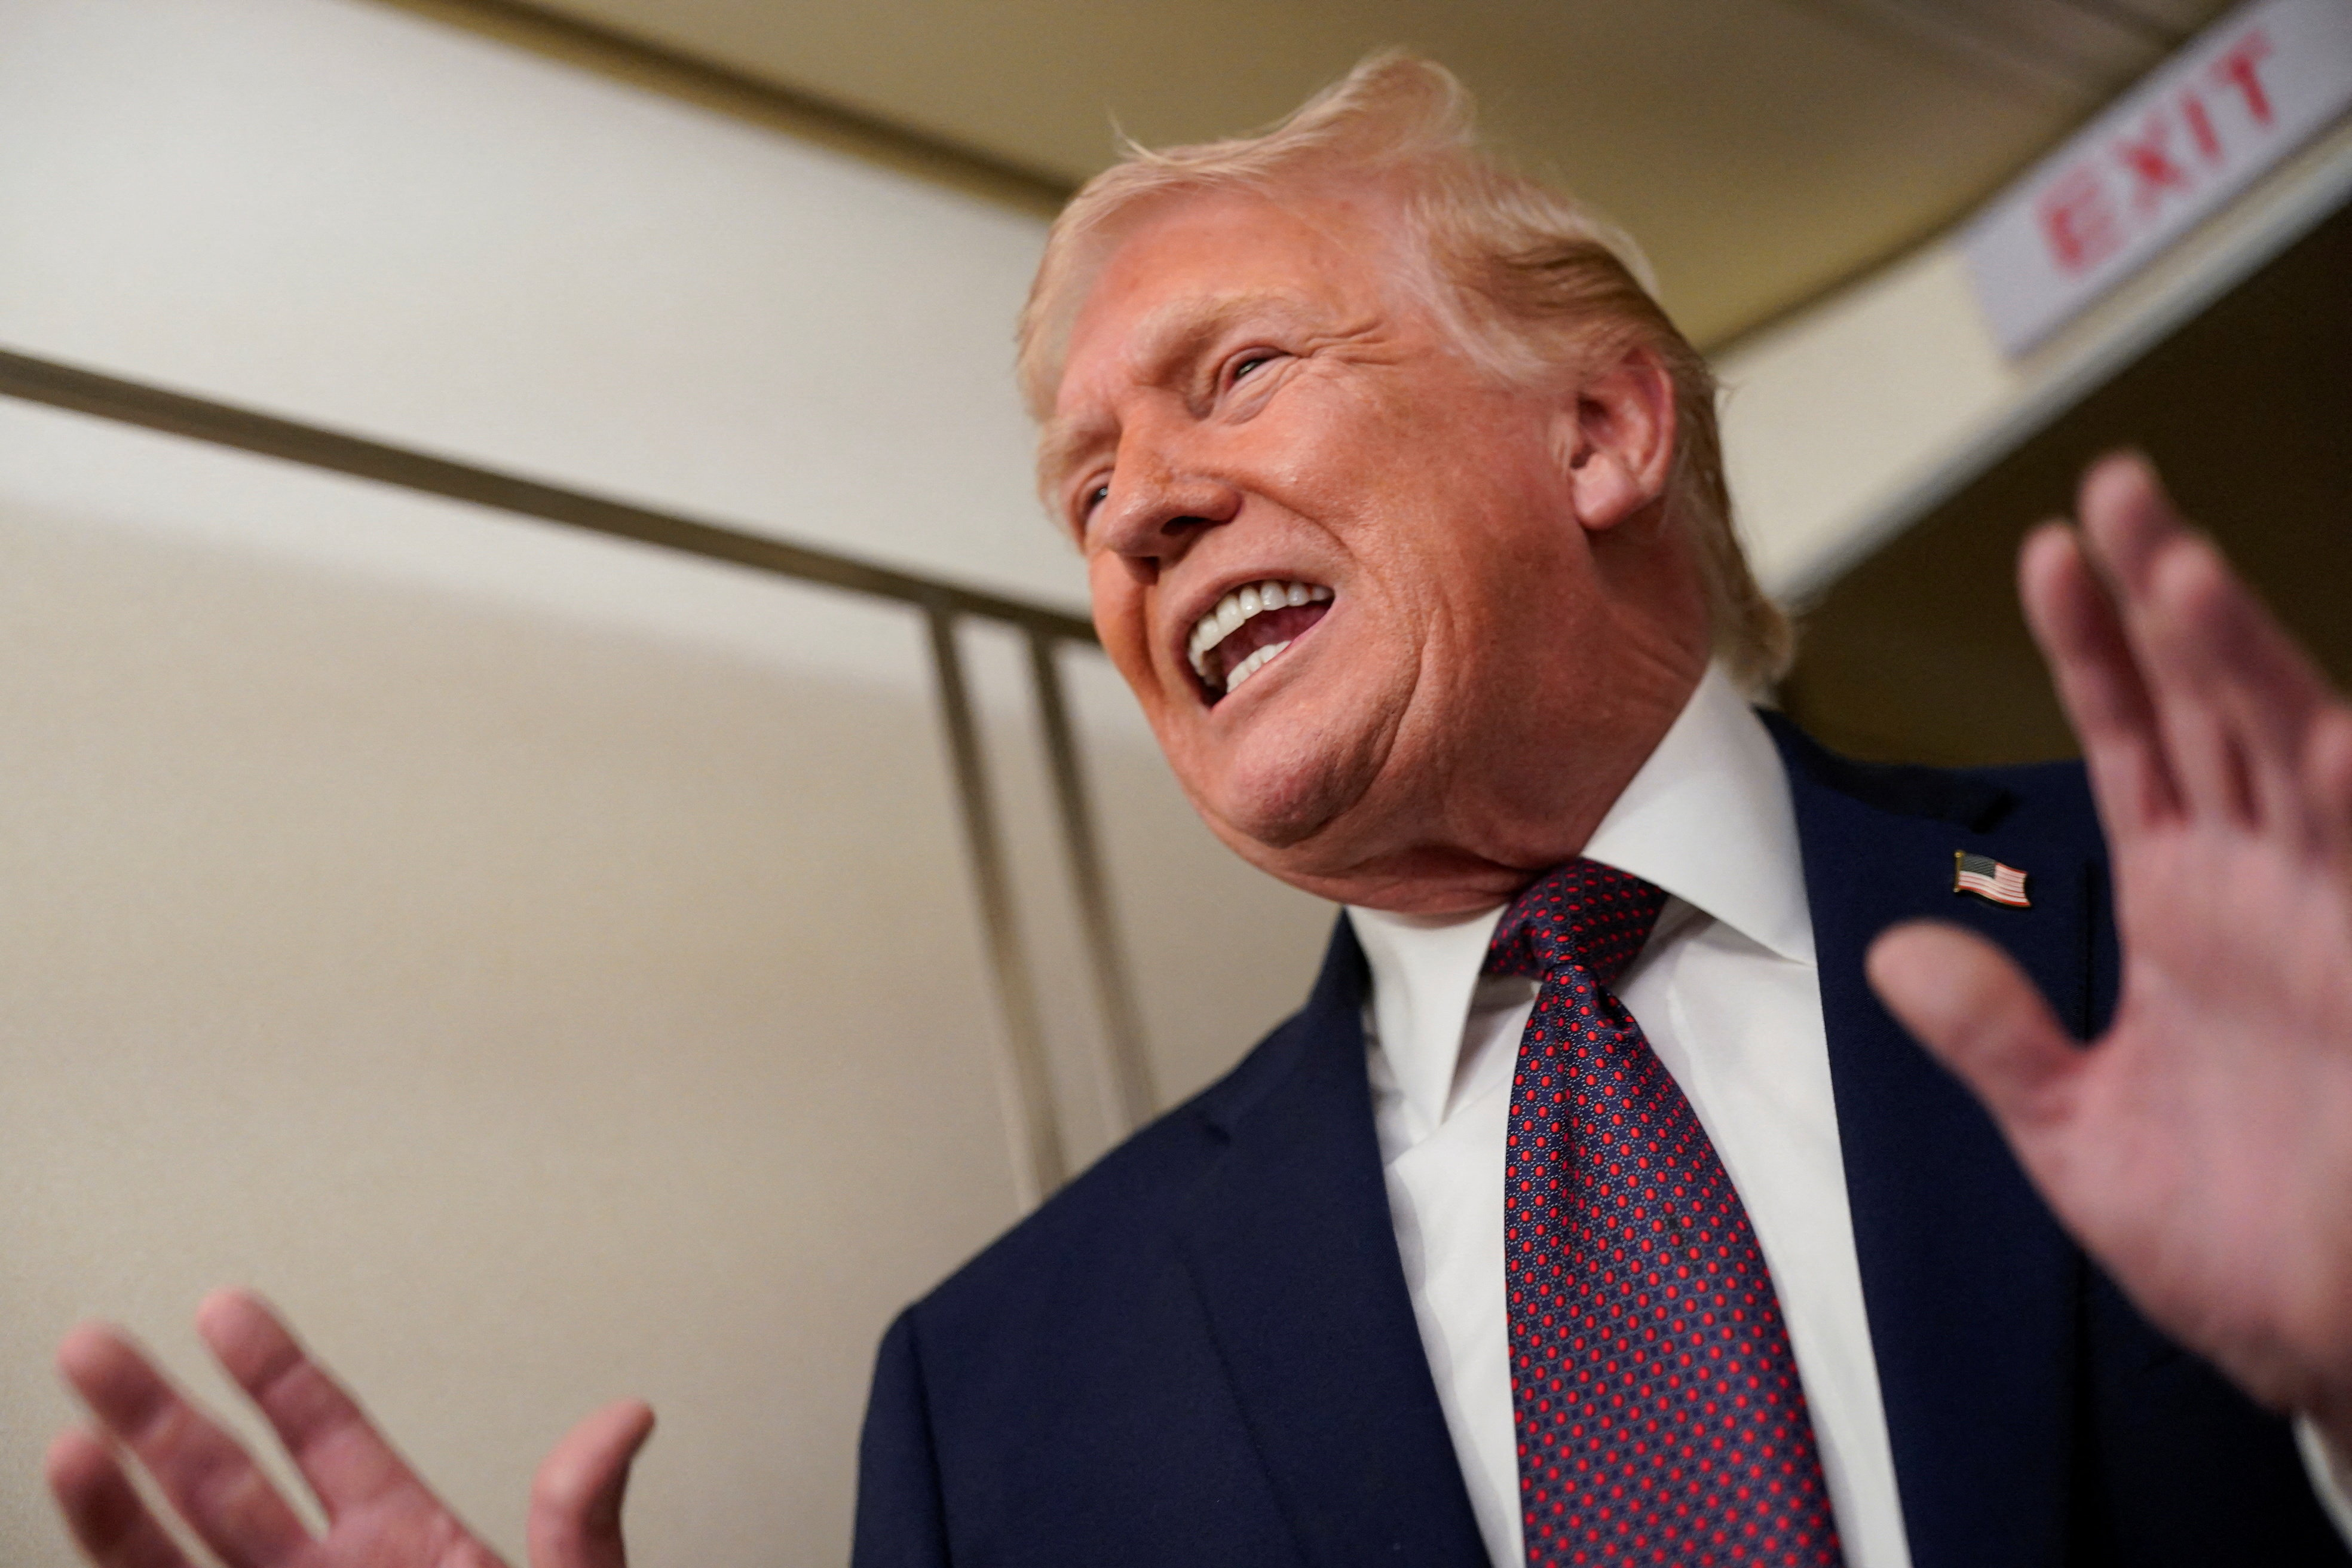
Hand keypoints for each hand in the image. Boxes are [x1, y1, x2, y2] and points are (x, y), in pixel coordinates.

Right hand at [46, 1289, 654, 1567]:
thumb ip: (578, 1522)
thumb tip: (625, 1419)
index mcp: (406, 1543)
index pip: (325, 1435)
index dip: (272, 1371)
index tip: (223, 1308)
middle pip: (224, 1485)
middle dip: (157, 1415)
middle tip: (98, 1348)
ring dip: (115, 1512)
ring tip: (71, 1448)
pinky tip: (82, 1555)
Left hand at [1867, 453, 2351, 1448]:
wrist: (2336, 1352)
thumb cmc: (2238, 1248)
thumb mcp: (2078, 1135)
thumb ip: (1994, 1035)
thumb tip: (1897, 949)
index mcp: (2189, 912)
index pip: (2133, 743)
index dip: (2094, 648)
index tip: (2049, 555)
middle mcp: (2269, 891)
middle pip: (2210, 710)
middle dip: (2165, 602)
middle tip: (2113, 493)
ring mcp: (2338, 921)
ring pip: (2293, 753)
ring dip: (2243, 663)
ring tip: (2179, 567)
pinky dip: (2351, 793)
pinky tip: (2323, 733)